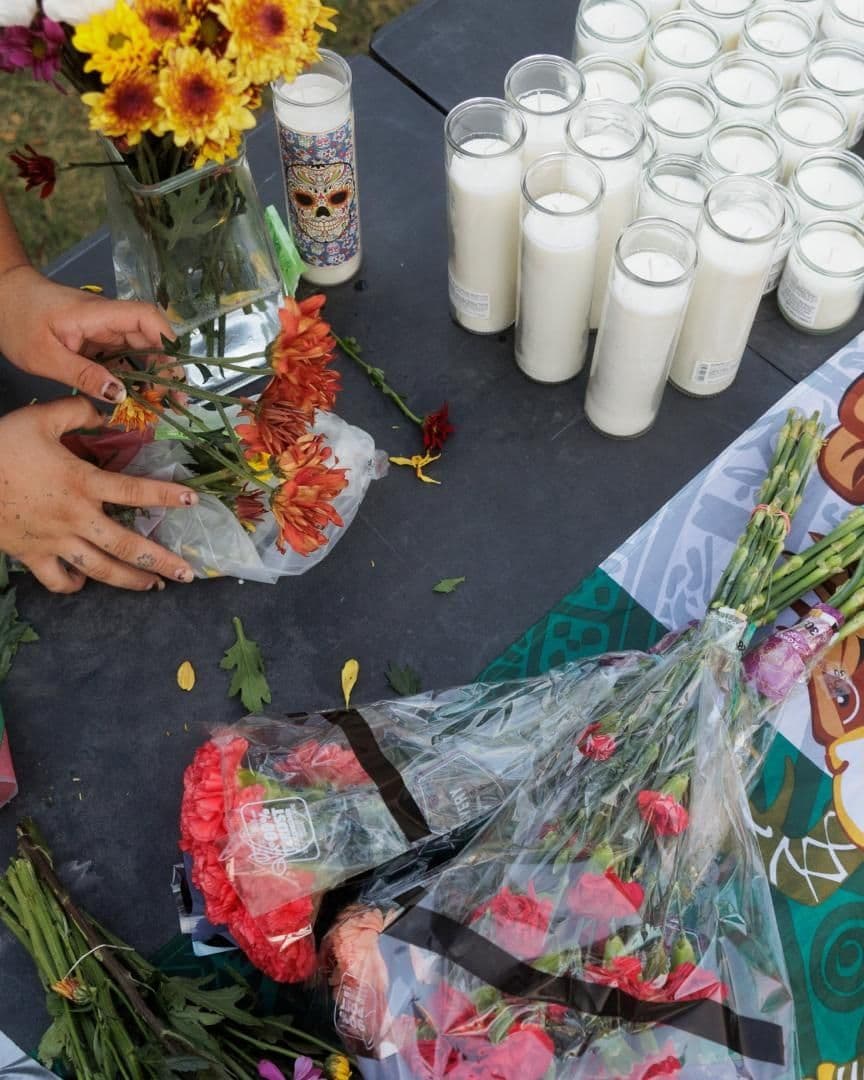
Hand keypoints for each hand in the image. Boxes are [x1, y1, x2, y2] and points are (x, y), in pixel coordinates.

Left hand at [0, 266, 174, 403]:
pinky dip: (134, 374)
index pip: (147, 318)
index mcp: (98, 315)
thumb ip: (83, 375)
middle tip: (174, 401)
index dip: (168, 343)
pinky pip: (124, 356)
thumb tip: (120, 396)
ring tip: (161, 402)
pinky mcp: (98, 338)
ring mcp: (104, 328)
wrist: (1, 297)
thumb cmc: (16, 320)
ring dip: (154, 374)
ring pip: (141, 348)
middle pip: (151, 337)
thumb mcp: (44, 356)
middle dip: (167, 368)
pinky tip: (138, 395)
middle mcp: (108, 319)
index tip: (175, 374)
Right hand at [0, 398, 197, 592]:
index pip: (135, 491)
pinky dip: (74, 585)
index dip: (166, 496)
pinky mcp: (32, 555)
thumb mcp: (39, 418)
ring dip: (130, 581)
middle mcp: (76, 518)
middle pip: (127, 546)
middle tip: (187, 573)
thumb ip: (77, 411)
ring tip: (153, 586)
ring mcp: (54, 542)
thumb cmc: (0, 446)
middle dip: (161, 562)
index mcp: (83, 483)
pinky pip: (58, 579)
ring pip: (100, 570)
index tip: (194, 501)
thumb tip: (104, 406)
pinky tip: (86, 582)